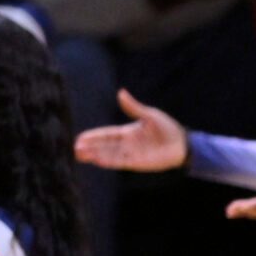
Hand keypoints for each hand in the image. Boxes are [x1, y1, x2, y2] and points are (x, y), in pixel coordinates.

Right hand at [73, 88, 188, 172]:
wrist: (182, 144)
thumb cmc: (168, 128)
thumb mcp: (150, 115)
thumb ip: (134, 107)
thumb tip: (120, 93)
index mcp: (128, 131)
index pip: (106, 134)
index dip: (93, 136)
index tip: (80, 138)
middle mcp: (126, 144)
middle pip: (104, 146)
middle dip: (89, 147)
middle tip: (74, 148)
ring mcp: (131, 154)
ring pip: (109, 155)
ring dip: (95, 155)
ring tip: (80, 155)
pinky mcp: (137, 163)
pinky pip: (120, 162)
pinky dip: (108, 161)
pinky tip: (97, 160)